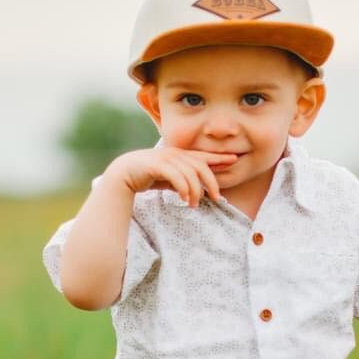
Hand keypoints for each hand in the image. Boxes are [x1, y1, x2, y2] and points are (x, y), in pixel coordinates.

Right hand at [106, 146, 235, 207]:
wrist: (123, 173)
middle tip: (216, 198)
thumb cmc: (147, 176)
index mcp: (180, 155)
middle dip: (212, 182)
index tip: (234, 159)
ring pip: (190, 174)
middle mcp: (175, 154)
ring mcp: (166, 158)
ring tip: (194, 205)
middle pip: (201, 166)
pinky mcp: (157, 165)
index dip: (219, 157)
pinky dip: (183, 189)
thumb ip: (182, 181)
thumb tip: (195, 192)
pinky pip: (177, 177)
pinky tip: (184, 200)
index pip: (203, 156)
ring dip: (195, 191)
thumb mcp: (169, 178)